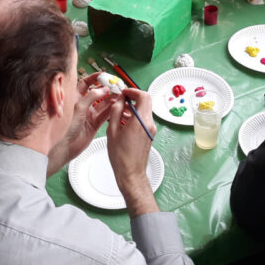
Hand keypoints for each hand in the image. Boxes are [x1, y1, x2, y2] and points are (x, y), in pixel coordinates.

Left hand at [47, 73, 117, 174]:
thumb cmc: (65, 126)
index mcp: (75, 97)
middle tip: (117, 85)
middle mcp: (83, 105)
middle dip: (107, 88)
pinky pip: (105, 114)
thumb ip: (91, 96)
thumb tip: (103, 89)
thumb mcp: (78, 107)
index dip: (94, 78)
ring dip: (111, 99)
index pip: (85, 83)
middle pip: (97, 93)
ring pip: (103, 103)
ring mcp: (89, 114)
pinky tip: (118, 105)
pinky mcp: (94, 124)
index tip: (104, 75)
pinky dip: (112, 110)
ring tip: (120, 94)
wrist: (65, 146)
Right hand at [106, 88, 157, 215]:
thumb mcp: (113, 130)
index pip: (143, 96)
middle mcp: (149, 123)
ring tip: (119, 111)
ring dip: (133, 107)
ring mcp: (151, 129)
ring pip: (144, 110)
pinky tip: (123, 121)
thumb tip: (119, 99)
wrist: (131, 173)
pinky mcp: (150, 134)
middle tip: (120, 99)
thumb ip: (116, 111)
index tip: (123, 92)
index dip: (133, 91)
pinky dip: (135, 116)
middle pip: (146, 101)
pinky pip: (143, 119)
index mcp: (140, 121)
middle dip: (133, 98)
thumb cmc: (121, 156)